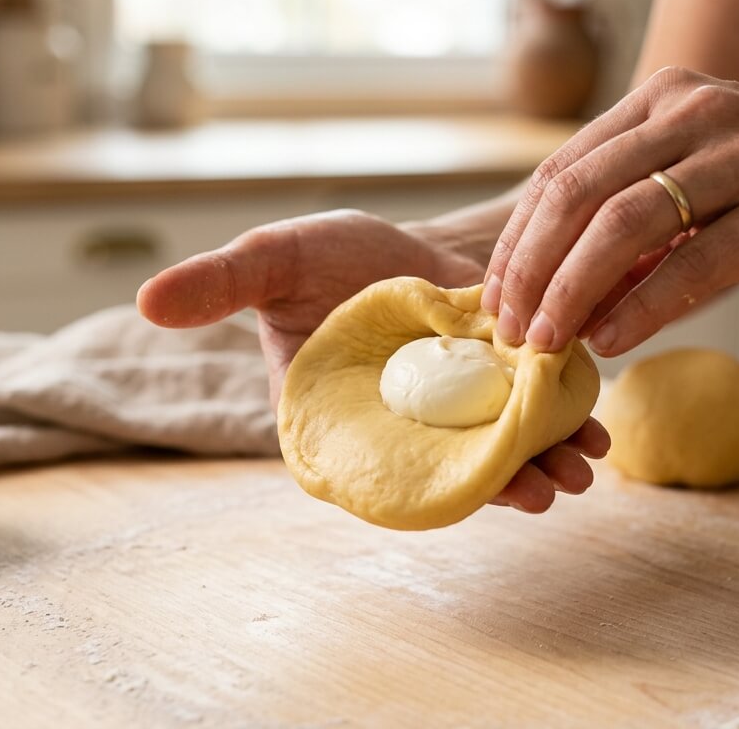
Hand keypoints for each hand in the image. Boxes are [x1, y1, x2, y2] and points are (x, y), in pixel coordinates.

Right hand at [136, 209, 608, 513]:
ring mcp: (458, 419)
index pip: (373, 469)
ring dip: (541, 465)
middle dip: (498, 486)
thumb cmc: (331, 259)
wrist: (407, 245)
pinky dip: (564, 426)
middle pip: (447, 473)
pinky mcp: (501, 395)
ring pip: (498, 452)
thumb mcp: (275, 260)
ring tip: (581, 471)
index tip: (461, 486)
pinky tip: (594, 430)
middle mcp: (401, 435)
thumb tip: (144, 301)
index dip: (414, 486)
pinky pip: (531, 419)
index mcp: (339, 424)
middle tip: (546, 493)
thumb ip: (221, 284)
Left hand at [482, 66, 738, 355]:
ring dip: (570, 291)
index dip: (517, 240)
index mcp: (669, 101)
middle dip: (528, 269)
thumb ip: (645, 231)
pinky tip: (611, 342)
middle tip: (507, 330)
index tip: (496, 299)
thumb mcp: (716, 192)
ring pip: (623, 223)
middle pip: (577, 193)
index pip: (563, 170)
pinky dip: (642, 307)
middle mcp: (698, 114)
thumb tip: (567, 299)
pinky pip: (693, 263)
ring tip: (544, 345)